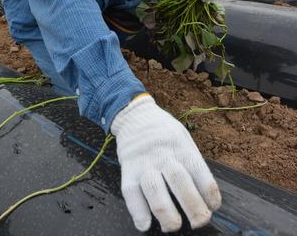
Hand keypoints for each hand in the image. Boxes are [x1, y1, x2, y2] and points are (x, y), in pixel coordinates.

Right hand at [111, 96, 220, 232]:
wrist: (135, 115)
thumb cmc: (164, 132)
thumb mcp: (182, 138)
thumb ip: (190, 162)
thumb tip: (204, 195)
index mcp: (181, 146)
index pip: (199, 170)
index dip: (209, 192)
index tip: (213, 207)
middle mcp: (163, 154)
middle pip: (179, 180)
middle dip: (192, 206)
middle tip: (200, 222)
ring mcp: (144, 162)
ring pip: (154, 189)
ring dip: (166, 212)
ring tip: (173, 226)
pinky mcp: (127, 169)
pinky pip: (131, 192)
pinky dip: (138, 211)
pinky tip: (145, 224)